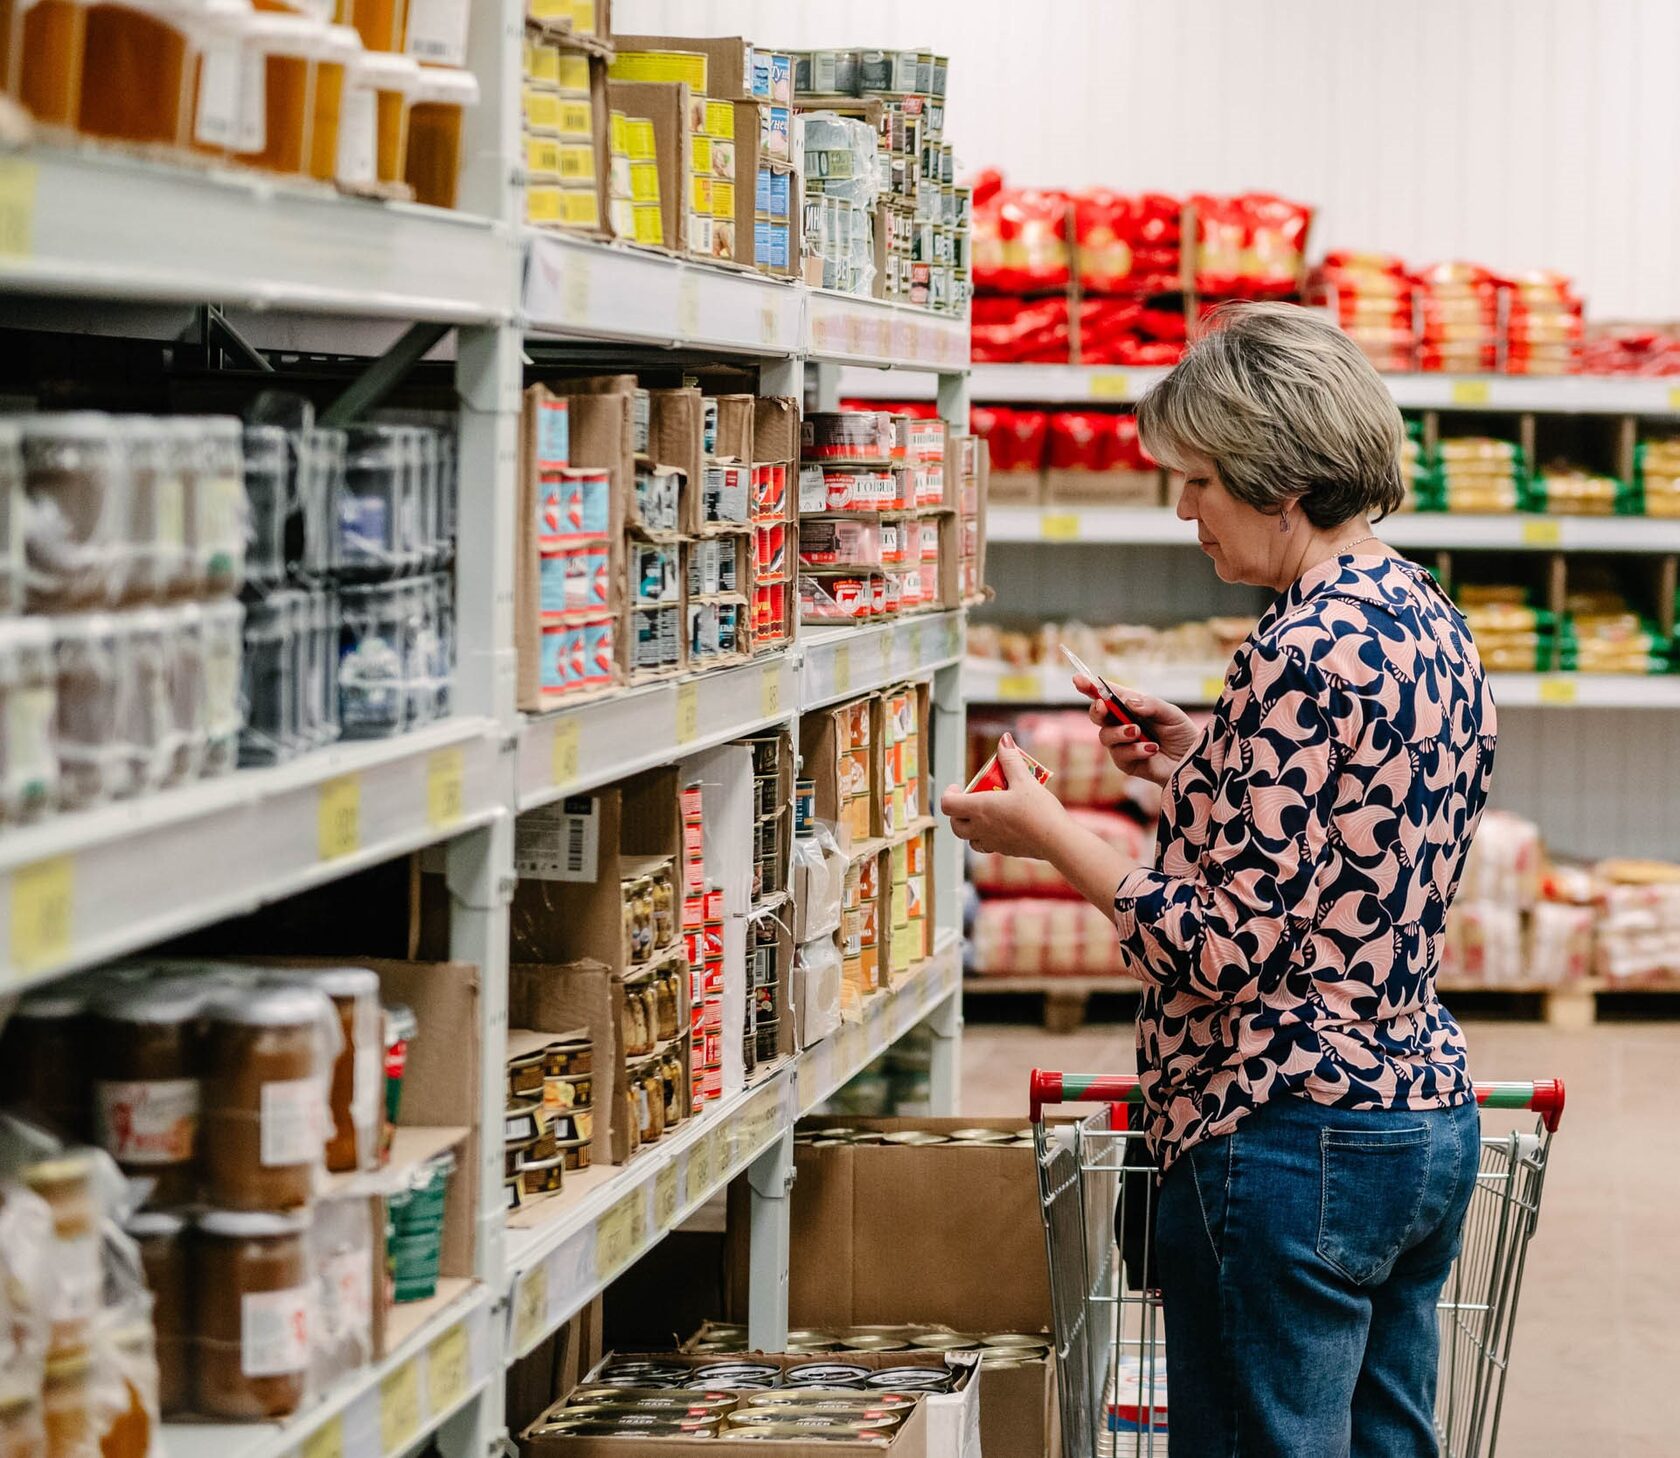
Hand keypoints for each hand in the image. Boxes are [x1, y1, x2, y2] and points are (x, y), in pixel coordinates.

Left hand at [940, 733, 1068, 858]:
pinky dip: (986, 837)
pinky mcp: (1004, 851)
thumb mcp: (1025, 779)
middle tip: (972, 799)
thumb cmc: (1039, 810)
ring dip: (970, 826)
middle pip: (955, 824)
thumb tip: (1004, 740)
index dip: (948, 793)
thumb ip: (1011, 759)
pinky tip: (1003, 826)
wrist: (1057, 840)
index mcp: (980, 809)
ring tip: (985, 814)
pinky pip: (987, 845)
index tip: (958, 786)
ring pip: (969, 838)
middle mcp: (980, 828)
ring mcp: (992, 842)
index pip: (948, 804)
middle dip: (958, 811)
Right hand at [1073, 674, 1198, 786]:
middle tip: (1103, 706)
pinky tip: (1151, 749)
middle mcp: (1122, 724)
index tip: (1078, 679)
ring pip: (1105, 736)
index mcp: (1131, 707)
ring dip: (1119, 732)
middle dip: (1096, 709)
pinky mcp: (1126, 763)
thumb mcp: (1171, 713)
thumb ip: (1150, 705)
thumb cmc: (1183, 734)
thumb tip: (1127, 701)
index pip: (1107, 694)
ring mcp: (1122, 744)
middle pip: (1097, 715)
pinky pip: (1120, 755)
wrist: (1194, 761)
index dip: (1090, 687)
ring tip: (1137, 732)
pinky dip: (1135, 750)